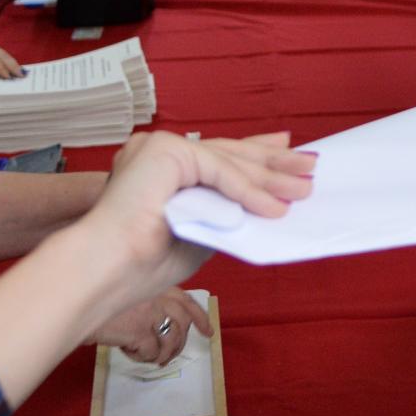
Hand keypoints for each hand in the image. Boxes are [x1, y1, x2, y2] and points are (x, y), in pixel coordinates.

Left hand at [0, 35, 22, 79]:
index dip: (1, 69)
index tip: (9, 78)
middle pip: (2, 55)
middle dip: (12, 66)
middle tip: (22, 76)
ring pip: (3, 54)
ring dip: (12, 64)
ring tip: (22, 73)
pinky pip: (0, 54)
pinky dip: (7, 62)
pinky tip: (14, 67)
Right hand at [83, 131, 316, 305]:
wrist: (105, 269)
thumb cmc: (141, 263)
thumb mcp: (197, 231)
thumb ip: (223, 212)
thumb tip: (264, 203)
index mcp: (162, 167)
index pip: (217, 155)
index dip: (255, 153)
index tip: (287, 148)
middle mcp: (159, 149)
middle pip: (227, 153)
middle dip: (272, 162)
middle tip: (309, 164)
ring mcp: (161, 146)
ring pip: (226, 161)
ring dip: (269, 178)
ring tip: (302, 190)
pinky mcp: (165, 150)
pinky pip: (217, 170)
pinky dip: (246, 190)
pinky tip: (272, 206)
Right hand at [93, 288, 211, 365]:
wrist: (77, 303)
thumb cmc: (97, 298)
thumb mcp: (129, 292)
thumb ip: (148, 300)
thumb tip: (161, 326)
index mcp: (157, 284)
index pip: (187, 300)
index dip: (201, 318)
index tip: (208, 332)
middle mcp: (159, 295)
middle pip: (183, 322)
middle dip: (182, 342)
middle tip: (173, 355)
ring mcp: (151, 312)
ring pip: (172, 339)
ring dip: (164, 354)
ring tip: (154, 360)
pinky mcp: (140, 330)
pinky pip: (152, 351)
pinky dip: (144, 357)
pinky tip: (131, 353)